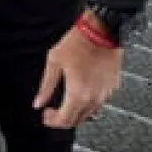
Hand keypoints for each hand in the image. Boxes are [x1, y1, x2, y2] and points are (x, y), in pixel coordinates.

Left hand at [32, 13, 122, 128]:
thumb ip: (46, 86)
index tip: (46, 114)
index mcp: (77, 94)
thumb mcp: (54, 62)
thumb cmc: (78, 42)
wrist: (101, 31)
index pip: (64, 121)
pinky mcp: (113, 87)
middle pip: (76, 121)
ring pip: (90, 114)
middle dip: (63, 119)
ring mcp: (105, 94)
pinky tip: (82, 93)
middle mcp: (93, 98)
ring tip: (66, 102)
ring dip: (76, 112)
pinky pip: (99, 103)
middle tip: (53, 111)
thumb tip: (38, 102)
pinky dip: (89, 104)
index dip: (52, 121)